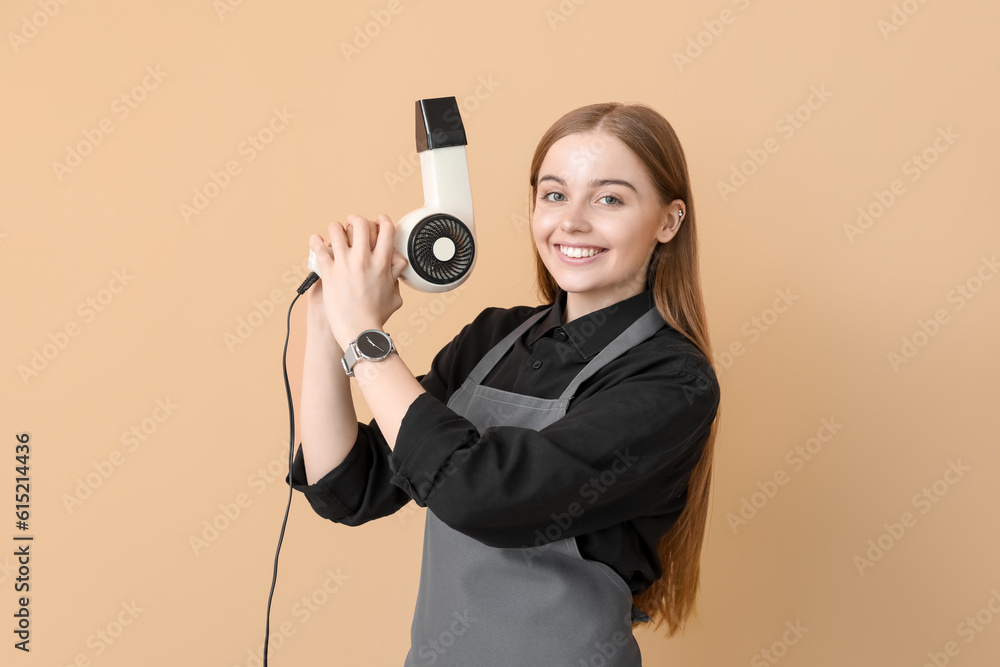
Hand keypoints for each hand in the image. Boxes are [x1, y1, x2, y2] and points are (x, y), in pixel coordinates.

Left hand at [308, 214, 407, 350]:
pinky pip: (319, 247)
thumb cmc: (375, 316)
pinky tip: (316, 241)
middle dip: (356, 220)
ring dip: (336, 228)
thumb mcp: (395, 296)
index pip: (386, 229)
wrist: (359, 329)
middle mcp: (363, 259)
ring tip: (335, 232)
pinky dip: (316, 241)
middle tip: (353, 224)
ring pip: (337, 230)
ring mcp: (344, 264)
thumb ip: (395, 278)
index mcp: (382, 263)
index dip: (383, 220)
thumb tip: (396, 268)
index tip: (378, 222)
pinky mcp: (328, 271)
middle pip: (361, 223)